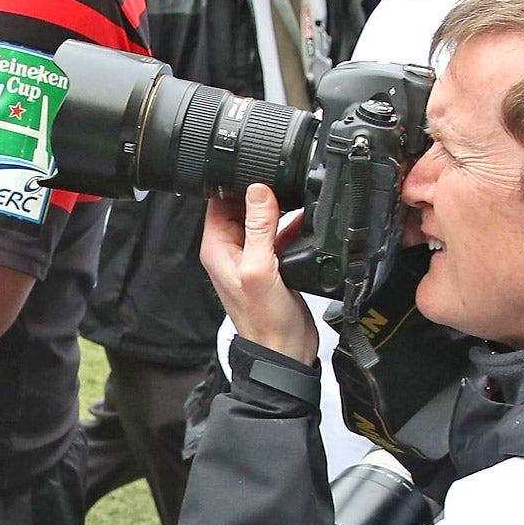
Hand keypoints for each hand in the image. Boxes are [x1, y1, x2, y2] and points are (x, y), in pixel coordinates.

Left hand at [200, 185, 318, 365]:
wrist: (284, 350)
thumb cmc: (265, 320)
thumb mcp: (260, 268)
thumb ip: (259, 228)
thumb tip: (258, 191)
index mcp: (217, 248)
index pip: (218, 202)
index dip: (235, 185)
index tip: (259, 174)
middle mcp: (231, 250)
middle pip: (240, 207)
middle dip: (260, 194)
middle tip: (282, 185)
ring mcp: (251, 257)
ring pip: (262, 219)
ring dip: (278, 210)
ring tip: (295, 200)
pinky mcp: (271, 264)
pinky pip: (278, 235)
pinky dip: (290, 227)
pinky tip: (305, 221)